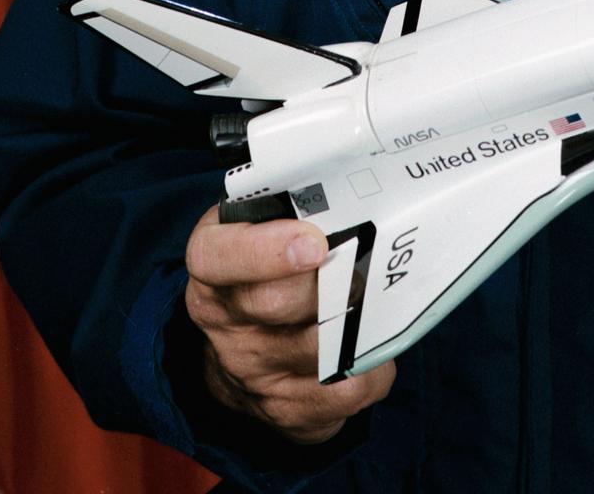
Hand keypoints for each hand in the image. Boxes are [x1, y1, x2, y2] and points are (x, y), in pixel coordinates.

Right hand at [184, 207, 395, 443]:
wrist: (242, 346)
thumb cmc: (265, 268)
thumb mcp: (261, 224)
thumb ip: (293, 205)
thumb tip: (348, 184)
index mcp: (213, 267)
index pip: (218, 257)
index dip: (264, 250)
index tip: (312, 241)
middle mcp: (226, 324)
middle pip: (278, 303)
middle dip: (331, 279)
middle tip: (366, 260)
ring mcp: (254, 372)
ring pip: (321, 350)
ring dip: (361, 322)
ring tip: (379, 296)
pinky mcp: (287, 409)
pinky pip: (345, 391)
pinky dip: (373, 366)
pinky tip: (374, 345)